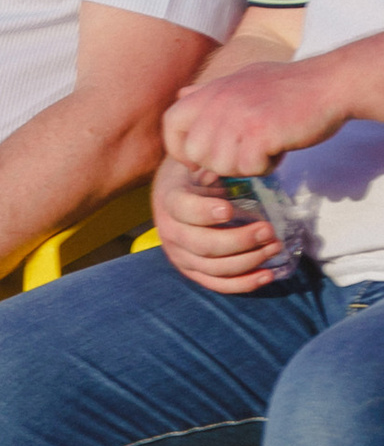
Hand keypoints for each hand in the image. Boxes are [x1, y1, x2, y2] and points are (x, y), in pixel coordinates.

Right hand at [150, 160, 289, 292]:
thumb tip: (231, 160)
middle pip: (203, 245)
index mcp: (170, 201)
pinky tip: (267, 275)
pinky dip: (243, 284)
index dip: (205, 212)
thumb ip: (211, 162)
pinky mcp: (193, 271)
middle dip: (239, 241)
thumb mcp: (197, 161)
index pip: (184, 210)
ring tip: (275, 247)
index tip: (229, 209)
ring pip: (213, 268)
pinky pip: (217, 284)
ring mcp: (181, 256)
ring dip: (248, 261)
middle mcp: (171, 233)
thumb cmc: (194, 173)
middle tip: (269, 231)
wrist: (173, 191)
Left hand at [164, 51, 357, 179]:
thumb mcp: (243, 79)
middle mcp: (219, 102)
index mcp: (212, 91)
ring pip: (221, 165)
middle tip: (246, 151)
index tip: (201, 158)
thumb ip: (210, 92)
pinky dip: (266, 166)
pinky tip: (280, 147)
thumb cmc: (289, 86)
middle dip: (218, 162)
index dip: (180, 147)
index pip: (170, 124)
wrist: (330, 83)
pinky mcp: (260, 133)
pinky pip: (249, 168)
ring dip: (245, 165)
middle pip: (195, 153)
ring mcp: (239, 117)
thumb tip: (180, 97)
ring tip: (266, 145)